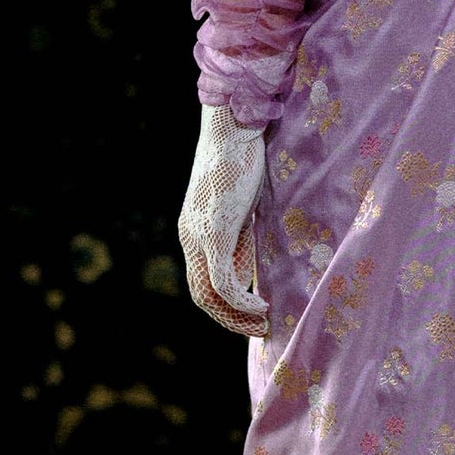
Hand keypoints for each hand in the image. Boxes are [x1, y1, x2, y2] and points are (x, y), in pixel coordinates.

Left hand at [178, 104, 268, 336]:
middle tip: (258, 329)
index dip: (224, 302)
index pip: (202, 278)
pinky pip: (223, 281)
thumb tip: (253, 256)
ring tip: (263, 324)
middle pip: (201, 293)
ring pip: (209, 293)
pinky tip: (262, 306)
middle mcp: (190, 235)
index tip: (250, 313)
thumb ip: (241, 230)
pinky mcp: (216, 232)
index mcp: (194, 227)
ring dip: (235, 315)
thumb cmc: (242, 154)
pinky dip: (241, 301)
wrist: (234, 126)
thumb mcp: (240, 201)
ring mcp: (200, 235)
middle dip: (229, 317)